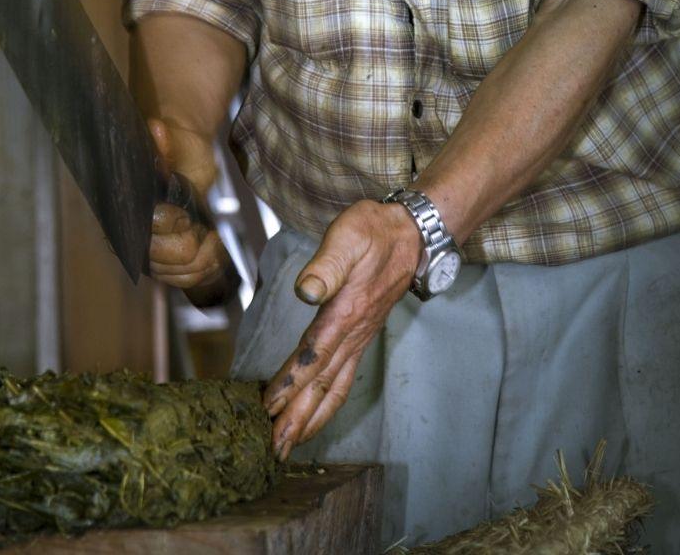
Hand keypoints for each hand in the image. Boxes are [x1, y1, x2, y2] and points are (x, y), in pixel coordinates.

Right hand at [147, 118, 232, 304]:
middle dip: (188, 243)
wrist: (186, 157)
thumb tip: (157, 128)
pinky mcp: (168, 264)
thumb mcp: (172, 141)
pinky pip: (186, 281)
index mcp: (125, 207)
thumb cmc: (177, 147)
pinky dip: (205, 270)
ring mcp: (149, 253)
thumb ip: (162, 142)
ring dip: (201, 257)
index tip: (183, 214)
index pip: (145, 231)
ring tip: (211, 237)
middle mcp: (130, 235)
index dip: (169, 225)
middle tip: (198, 224)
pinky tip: (214, 253)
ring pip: (176, 274)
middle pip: (160, 260)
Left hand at [262, 199, 422, 459]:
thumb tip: (305, 291)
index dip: (291, 382)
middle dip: (298, 417)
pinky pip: (344, 378)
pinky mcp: (361, 336)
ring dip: (313, 417)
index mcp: (345, 312)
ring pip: (335, 388)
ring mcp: (360, 337)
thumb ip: (325, 266)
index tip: (269, 408)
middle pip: (323, 384)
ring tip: (291, 443)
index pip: (314, 355)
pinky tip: (316, 413)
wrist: (410, 233)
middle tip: (274, 448)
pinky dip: (328, 401)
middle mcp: (354, 333)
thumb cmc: (373, 231)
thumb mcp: (346, 238)